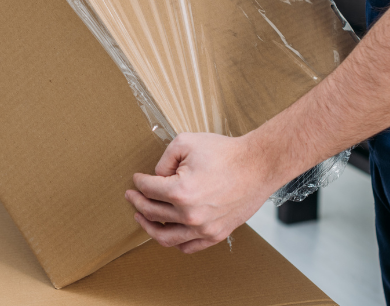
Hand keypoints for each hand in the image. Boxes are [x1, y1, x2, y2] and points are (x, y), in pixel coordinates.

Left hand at [125, 132, 279, 253]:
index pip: (148, 190)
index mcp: (180, 192)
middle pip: (152, 213)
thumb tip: (157, 176)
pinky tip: (168, 231)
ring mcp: (204, 228)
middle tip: (132, 196)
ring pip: (165, 237)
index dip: (138, 182)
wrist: (258, 165)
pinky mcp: (216, 234)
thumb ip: (164, 160)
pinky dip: (174, 242)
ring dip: (149, 227)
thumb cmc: (226, 153)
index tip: (136, 179)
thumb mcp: (186, 143)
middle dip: (138, 202)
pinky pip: (188, 247)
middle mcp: (190, 215)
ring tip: (142, 217)